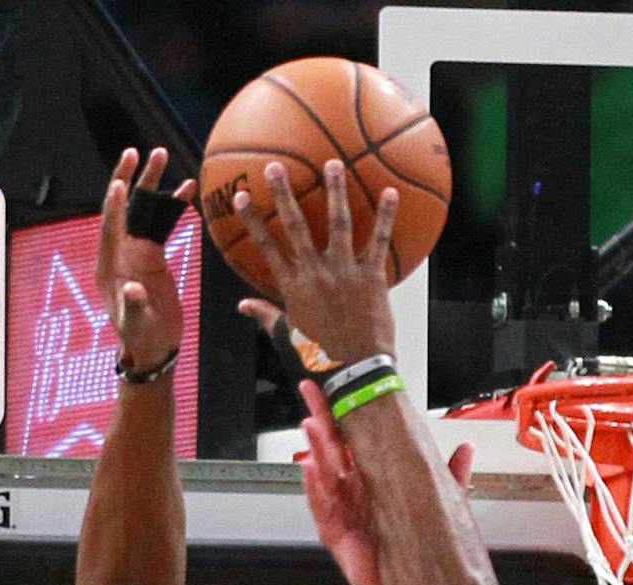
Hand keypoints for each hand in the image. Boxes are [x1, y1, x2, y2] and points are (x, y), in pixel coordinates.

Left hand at [98, 148, 196, 372]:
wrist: (153, 345)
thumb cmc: (140, 337)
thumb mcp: (137, 324)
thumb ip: (134, 305)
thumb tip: (134, 288)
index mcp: (109, 266)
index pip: (109, 229)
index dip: (114, 207)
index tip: (120, 184)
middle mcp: (120, 252)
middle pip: (124, 208)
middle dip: (129, 179)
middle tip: (136, 152)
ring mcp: (137, 252)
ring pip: (143, 210)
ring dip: (152, 184)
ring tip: (162, 156)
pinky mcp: (153, 256)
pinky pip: (162, 224)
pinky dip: (172, 206)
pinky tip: (185, 189)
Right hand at [234, 159, 397, 363]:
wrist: (355, 371)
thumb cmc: (320, 357)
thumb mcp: (287, 336)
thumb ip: (265, 315)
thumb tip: (242, 305)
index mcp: (292, 285)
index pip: (266, 246)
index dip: (254, 220)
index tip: (242, 196)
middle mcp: (315, 272)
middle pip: (296, 226)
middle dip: (284, 194)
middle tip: (275, 166)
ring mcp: (344, 272)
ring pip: (338, 223)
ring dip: (335, 191)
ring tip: (333, 164)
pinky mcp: (372, 277)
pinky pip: (378, 240)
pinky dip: (385, 216)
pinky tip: (389, 192)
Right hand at [297, 378, 475, 584]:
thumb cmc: (419, 551)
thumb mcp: (439, 506)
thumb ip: (450, 477)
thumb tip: (466, 449)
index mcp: (375, 483)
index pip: (357, 442)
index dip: (347, 415)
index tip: (342, 387)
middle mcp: (356, 495)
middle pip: (334, 451)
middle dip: (322, 420)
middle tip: (312, 391)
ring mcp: (345, 514)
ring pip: (325, 476)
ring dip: (316, 449)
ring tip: (311, 424)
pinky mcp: (340, 537)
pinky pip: (323, 510)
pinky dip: (316, 489)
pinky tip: (310, 468)